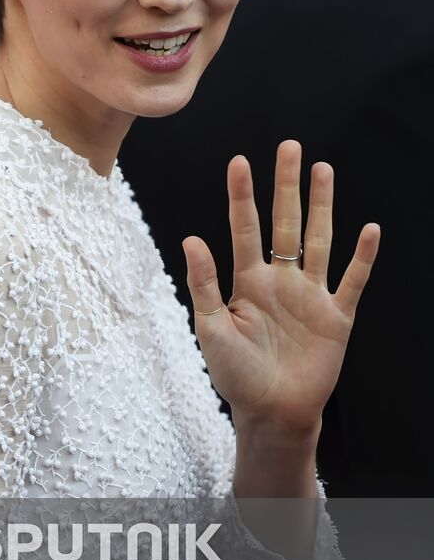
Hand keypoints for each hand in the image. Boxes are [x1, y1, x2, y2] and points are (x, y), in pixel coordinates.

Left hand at [182, 140, 379, 436]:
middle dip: (286, 186)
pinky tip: (369, 229)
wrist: (271, 413)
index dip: (242, 196)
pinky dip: (362, 257)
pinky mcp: (336, 317)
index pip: (245, 228)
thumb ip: (204, 283)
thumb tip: (191, 238)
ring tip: (323, 170)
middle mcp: (281, 279)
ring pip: (318, 240)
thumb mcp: (212, 328)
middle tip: (289, 147)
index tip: (239, 161)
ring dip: (322, 206)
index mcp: (249, 280)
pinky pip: (352, 280)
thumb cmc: (235, 374)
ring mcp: (310, 295)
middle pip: (286, 222)